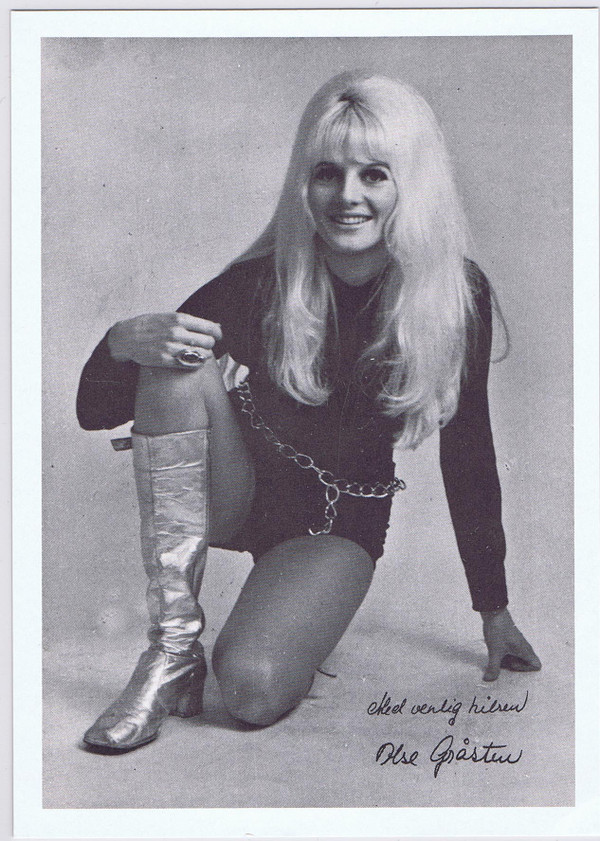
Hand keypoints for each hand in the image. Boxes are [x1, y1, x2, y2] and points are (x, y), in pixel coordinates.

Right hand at [107, 312, 222, 367]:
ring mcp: (171, 347)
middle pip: (208, 342)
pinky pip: (191, 364)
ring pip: (202, 354)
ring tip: (199, 353)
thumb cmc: (150, 325)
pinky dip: (196, 364)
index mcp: (179, 318)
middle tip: (205, 346)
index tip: (218, 336)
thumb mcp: (169, 316)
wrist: (126, 336)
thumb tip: (216, 326)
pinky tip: (193, 361)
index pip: (209, 327)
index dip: (217, 333)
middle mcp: (176, 332)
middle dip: (210, 344)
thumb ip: (191, 322)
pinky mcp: (166, 360)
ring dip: (204, 355)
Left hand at [480, 608, 541, 681]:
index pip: (536, 665)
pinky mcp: (510, 639)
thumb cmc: (498, 631)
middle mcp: (524, 647)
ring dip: (508, 660)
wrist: (493, 613)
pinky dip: (504, 654)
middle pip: (526, 662)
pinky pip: (511, 651)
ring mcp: (517, 642)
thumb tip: (488, 680)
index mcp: (525, 650)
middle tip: (503, 663)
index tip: (513, 664)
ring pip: (517, 656)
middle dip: (515, 666)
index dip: (526, 669)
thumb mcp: (495, 652)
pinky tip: (494, 652)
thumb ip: (493, 667)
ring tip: (497, 658)